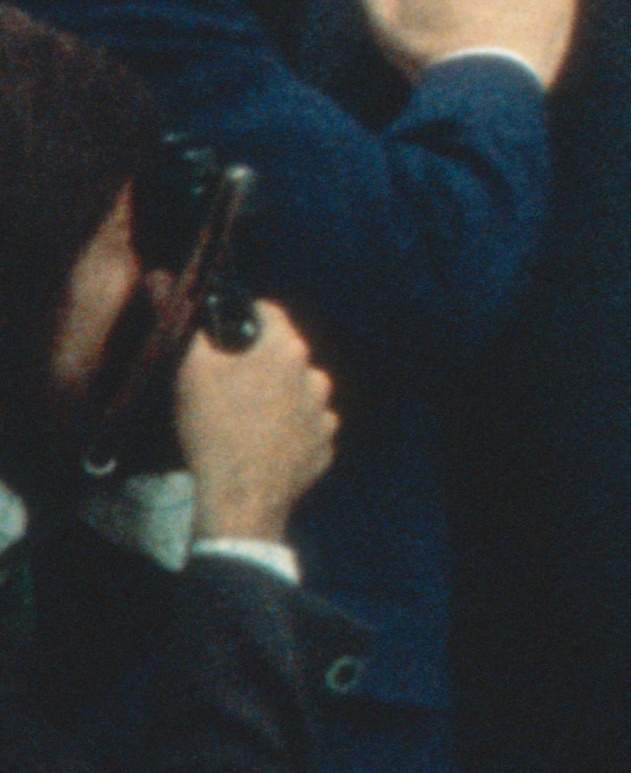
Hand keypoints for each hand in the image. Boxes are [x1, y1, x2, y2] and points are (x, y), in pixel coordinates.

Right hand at [176, 298, 333, 550]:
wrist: (242, 493)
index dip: (240, 318)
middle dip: (258, 362)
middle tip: (224, 384)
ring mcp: (325, 412)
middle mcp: (316, 374)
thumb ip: (179, 320)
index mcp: (287, 348)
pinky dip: (288, 431)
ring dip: (276, 397)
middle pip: (283, 354)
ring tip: (242, 418)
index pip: (268, 312)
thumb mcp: (188, 369)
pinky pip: (305, 428)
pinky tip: (261, 444)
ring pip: (298, 391)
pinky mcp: (325, 445)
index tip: (219, 338)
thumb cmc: (214, 424)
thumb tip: (163, 278)